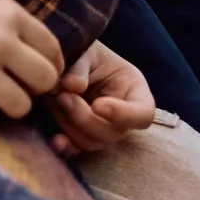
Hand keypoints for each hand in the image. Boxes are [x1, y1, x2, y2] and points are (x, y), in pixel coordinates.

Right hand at [0, 0, 62, 127]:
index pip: (53, 51)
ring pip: (20, 107)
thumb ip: (8, 22)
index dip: (49, 65)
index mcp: (8, 13)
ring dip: (9, 105)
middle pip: (45, 81)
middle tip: (15, 86)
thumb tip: (34, 54)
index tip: (33, 72)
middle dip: (34, 88)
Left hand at [48, 39, 157, 156]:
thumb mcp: (85, 51)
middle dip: (85, 117)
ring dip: (71, 125)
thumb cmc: (83, 50)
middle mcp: (123, 114)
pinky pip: (77, 149)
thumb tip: (72, 87)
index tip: (98, 105)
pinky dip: (66, 146)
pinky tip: (55, 140)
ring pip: (94, 142)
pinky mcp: (81, 135)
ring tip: (55, 99)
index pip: (144, 114)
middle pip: (115, 133)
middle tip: (64, 96)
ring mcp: (103, 127)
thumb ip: (80, 67)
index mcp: (134, 90)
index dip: (124, 115)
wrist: (66, 57)